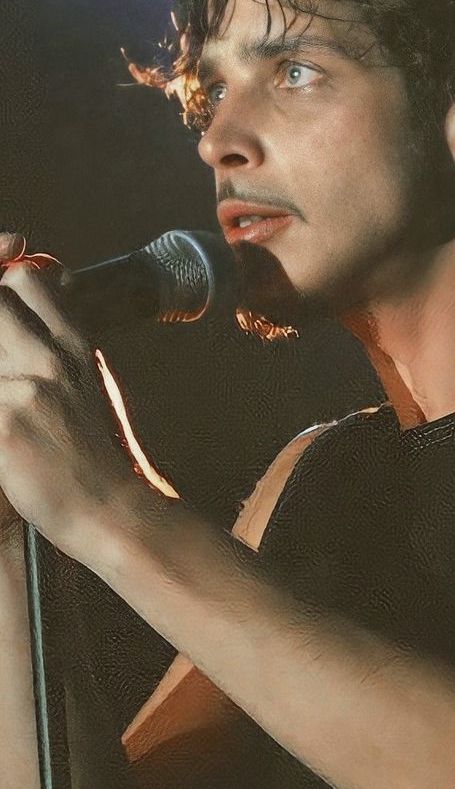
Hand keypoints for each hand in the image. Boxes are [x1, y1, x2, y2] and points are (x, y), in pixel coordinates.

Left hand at [0, 233, 141, 562]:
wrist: (110, 509)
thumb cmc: (96, 456)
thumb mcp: (89, 385)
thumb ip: (58, 349)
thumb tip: (31, 320)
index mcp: (73, 344)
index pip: (25, 279)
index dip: (3, 285)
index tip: (2, 310)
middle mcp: (51, 357)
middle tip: (1, 366)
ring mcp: (26, 387)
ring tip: (5, 403)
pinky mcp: (4, 421)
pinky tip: (2, 437)